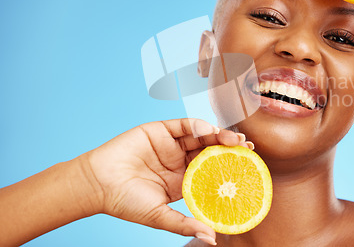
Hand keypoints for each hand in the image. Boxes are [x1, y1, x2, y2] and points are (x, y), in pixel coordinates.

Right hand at [81, 119, 251, 244]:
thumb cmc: (125, 202)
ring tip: (234, 139)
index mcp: (183, 179)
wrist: (96, 184)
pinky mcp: (159, 130)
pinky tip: (208, 130)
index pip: (212, 170)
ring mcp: (170, 144)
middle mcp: (180, 160)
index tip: (248, 167)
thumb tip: (212, 239)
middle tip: (248, 148)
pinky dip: (196, 125)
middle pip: (211, 150)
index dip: (229, 167)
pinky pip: (182, 125)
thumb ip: (185, 225)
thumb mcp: (159, 217)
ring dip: (219, 135)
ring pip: (200, 136)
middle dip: (230, 148)